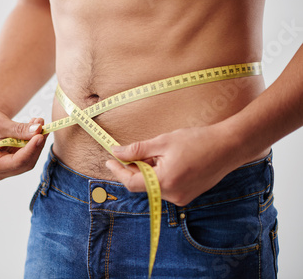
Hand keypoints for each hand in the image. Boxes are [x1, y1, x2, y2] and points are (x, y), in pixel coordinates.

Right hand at [0, 107, 46, 179]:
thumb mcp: (0, 124)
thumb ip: (19, 129)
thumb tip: (38, 130)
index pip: (17, 162)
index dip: (31, 149)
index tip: (40, 135)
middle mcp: (0, 171)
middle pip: (26, 162)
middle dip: (37, 144)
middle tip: (43, 126)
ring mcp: (8, 168)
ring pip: (30, 158)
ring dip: (37, 141)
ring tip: (39, 122)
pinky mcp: (14, 162)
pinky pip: (29, 153)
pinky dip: (34, 141)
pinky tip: (35, 128)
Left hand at [106, 125, 246, 205]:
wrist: (229, 146)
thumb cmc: (198, 141)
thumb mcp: (163, 141)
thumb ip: (137, 150)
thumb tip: (116, 152)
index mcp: (165, 182)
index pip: (131, 182)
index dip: (118, 171)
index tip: (108, 160)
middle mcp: (173, 195)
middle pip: (142, 185)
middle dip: (132, 169)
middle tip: (128, 153)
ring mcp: (182, 197)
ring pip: (153, 186)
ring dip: (146, 172)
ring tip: (154, 154)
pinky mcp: (188, 195)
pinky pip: (164, 187)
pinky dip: (158, 176)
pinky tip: (164, 161)